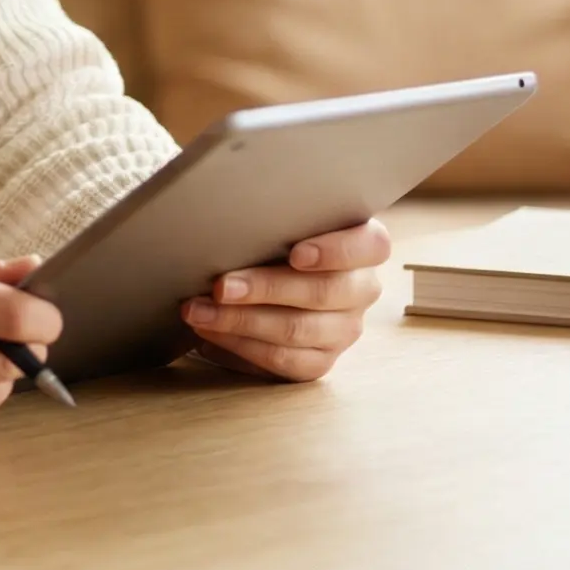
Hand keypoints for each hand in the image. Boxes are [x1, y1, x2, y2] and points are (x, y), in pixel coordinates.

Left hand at [178, 217, 391, 381]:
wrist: (263, 273)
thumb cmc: (272, 233)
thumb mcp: (280, 216)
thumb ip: (274, 212)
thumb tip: (226, 209)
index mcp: (364, 245)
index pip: (370, 246)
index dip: (335, 251)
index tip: (296, 254)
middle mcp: (361, 289)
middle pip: (323, 292)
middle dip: (265, 289)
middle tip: (219, 286)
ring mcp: (344, 329)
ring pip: (298, 330)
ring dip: (240, 321)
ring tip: (198, 311)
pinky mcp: (320, 359)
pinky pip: (284, 360)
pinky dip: (241, 346)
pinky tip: (210, 332)